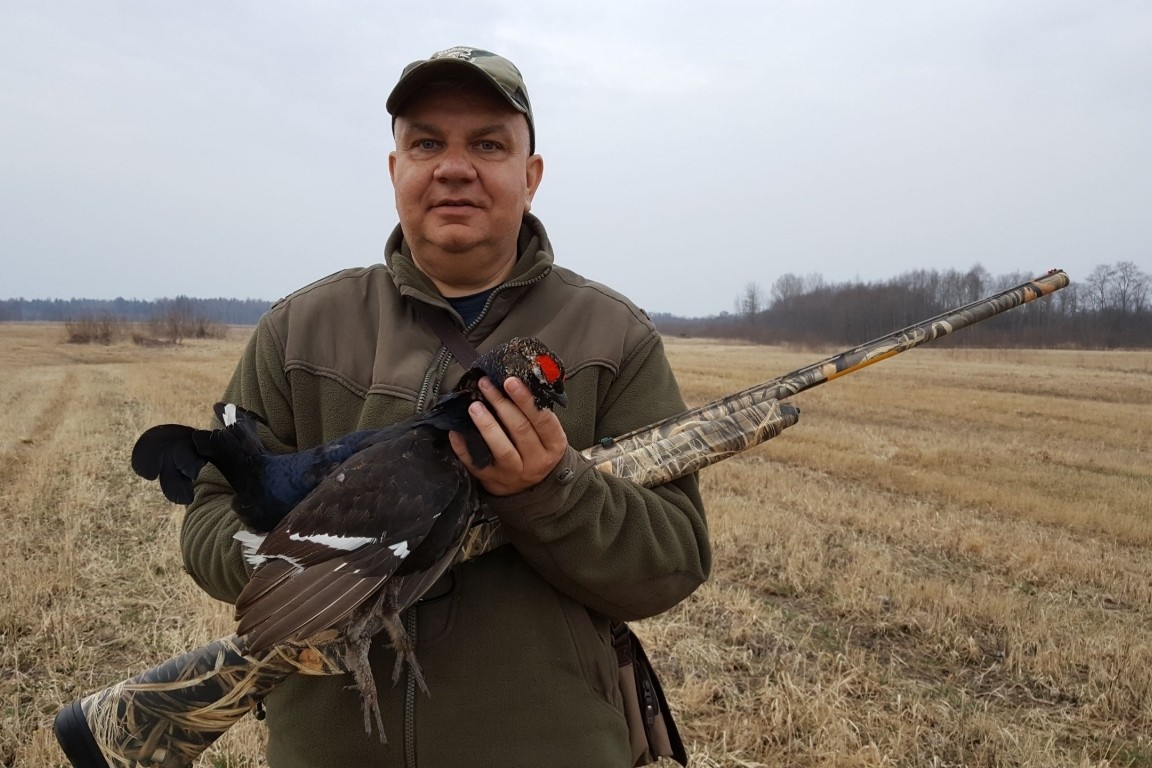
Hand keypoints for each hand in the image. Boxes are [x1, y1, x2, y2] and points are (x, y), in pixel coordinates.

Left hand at [449, 376, 568, 495]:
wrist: (529, 487)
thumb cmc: (536, 450)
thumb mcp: (546, 435)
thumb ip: (536, 413)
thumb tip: (512, 383)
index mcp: (553, 445)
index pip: (543, 420)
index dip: (526, 399)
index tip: (510, 381)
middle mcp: (536, 460)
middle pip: (520, 429)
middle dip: (502, 404)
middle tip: (486, 385)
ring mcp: (514, 472)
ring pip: (501, 448)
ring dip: (486, 425)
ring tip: (474, 406)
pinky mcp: (492, 480)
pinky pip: (476, 463)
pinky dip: (464, 447)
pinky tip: (456, 432)